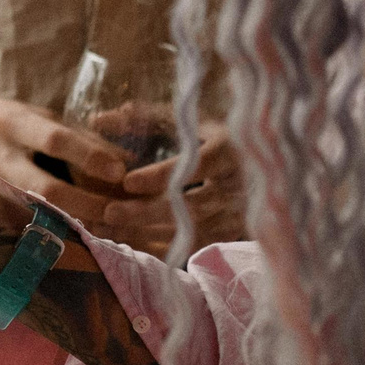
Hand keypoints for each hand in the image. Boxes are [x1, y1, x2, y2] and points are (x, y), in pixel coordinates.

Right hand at [0, 93, 126, 231]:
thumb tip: (124, 159)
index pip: (54, 139)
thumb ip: (76, 135)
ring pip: (32, 215)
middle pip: (45, 188)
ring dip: (69, 227)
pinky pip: (15, 226)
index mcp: (11, 121)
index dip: (88, 156)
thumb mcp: (32, 113)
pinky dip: (44, 236)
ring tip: (103, 236)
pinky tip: (70, 246)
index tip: (120, 172)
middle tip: (116, 214)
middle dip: (85, 205)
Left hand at [85, 115, 245, 256]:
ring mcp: (240, 212)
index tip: (128, 181)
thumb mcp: (191, 121)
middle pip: (193, 206)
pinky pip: (197, 244)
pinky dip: (164, 246)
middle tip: (110, 212)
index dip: (161, 176)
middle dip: (148, 212)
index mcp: (231, 149)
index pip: (197, 165)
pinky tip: (133, 242)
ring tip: (113, 229)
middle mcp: (240, 184)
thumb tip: (98, 119)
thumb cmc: (217, 136)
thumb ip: (147, 117)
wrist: (266, 165)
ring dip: (151, 233)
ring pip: (194, 230)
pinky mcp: (234, 232)